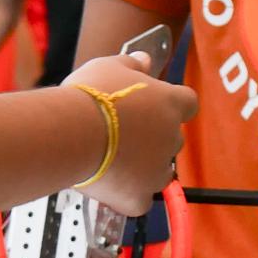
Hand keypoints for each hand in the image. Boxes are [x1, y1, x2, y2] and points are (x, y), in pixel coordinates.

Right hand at [63, 52, 196, 216]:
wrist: (70, 133)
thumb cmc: (89, 97)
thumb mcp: (108, 66)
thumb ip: (132, 64)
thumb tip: (144, 58)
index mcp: (169, 103)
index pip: (187, 102)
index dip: (171, 105)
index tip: (153, 106)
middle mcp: (171, 137)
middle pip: (171, 138)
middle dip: (153, 137)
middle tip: (121, 132)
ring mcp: (157, 170)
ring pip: (159, 171)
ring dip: (143, 167)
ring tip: (112, 160)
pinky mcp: (138, 196)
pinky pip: (139, 199)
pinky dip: (128, 195)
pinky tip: (109, 185)